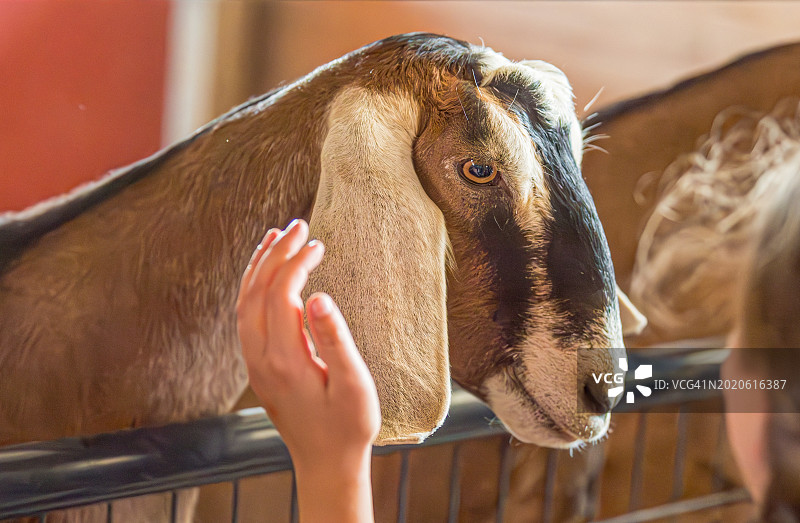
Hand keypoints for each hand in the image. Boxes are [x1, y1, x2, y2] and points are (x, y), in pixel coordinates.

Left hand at [236, 219, 379, 521]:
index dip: (296, 263)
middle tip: (298, 223)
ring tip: (276, 235)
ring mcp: (255, 363)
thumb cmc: (348, 426)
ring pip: (244, 303)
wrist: (326, 463)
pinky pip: (247, 316)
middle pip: (255, 293)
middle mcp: (261, 359)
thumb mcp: (353, 384)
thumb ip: (335, 339)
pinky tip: (268, 274)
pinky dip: (254, 287)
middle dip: (274, 254)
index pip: (280, 296)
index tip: (318, 243)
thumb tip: (317, 295)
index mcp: (285, 360)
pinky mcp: (259, 367)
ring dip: (258, 266)